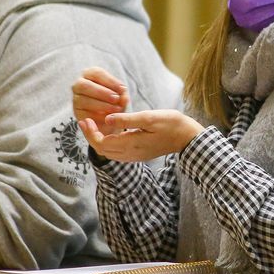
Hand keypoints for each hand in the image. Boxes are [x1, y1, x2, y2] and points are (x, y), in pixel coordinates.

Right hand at [72, 67, 129, 136]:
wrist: (109, 117)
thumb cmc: (114, 100)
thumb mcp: (121, 95)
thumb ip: (123, 95)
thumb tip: (124, 98)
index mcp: (89, 74)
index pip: (96, 73)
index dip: (110, 81)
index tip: (122, 88)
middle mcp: (79, 85)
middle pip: (85, 86)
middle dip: (102, 92)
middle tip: (116, 99)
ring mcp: (76, 99)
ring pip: (84, 100)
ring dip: (102, 105)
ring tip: (116, 109)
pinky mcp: (77, 113)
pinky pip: (85, 114)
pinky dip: (98, 116)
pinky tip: (109, 118)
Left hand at [78, 110, 204, 161]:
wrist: (188, 138)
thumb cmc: (172, 124)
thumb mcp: (149, 117)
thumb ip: (127, 120)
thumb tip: (107, 119)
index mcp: (131, 144)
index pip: (102, 143)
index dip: (90, 133)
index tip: (85, 119)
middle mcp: (131, 154)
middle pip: (102, 150)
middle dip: (91, 136)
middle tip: (86, 121)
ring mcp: (135, 156)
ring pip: (109, 153)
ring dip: (99, 140)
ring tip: (94, 125)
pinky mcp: (139, 154)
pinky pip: (117, 153)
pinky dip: (109, 143)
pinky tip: (110, 132)